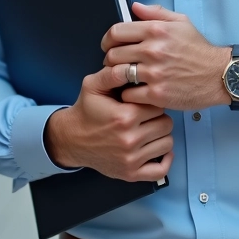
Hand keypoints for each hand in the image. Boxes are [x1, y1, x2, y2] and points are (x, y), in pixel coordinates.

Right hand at [43, 64, 173, 181]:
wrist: (71, 139)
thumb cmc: (86, 111)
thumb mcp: (93, 85)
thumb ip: (114, 73)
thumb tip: (131, 65)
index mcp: (125, 117)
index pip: (158, 105)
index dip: (153, 101)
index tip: (144, 102)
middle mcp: (130, 140)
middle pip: (166, 124)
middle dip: (158, 117)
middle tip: (146, 116)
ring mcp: (131, 159)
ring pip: (167, 143)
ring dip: (161, 136)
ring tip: (148, 130)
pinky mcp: (131, 174)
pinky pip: (161, 170)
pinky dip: (164, 160)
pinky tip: (156, 148)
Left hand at [102, 2, 232, 110]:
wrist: (219, 75)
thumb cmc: (200, 50)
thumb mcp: (181, 23)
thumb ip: (156, 12)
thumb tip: (135, 7)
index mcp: (156, 30)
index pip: (116, 32)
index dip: (108, 40)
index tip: (109, 46)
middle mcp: (153, 50)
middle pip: (113, 55)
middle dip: (111, 60)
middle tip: (117, 65)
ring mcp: (154, 73)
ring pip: (118, 75)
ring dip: (118, 78)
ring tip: (125, 79)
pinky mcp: (158, 94)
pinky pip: (129, 95)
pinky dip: (129, 95)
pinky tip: (137, 92)